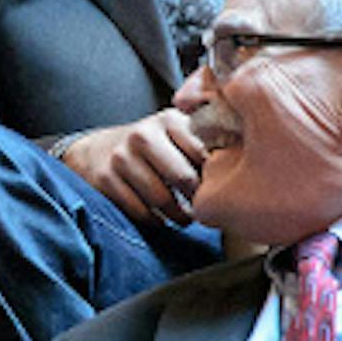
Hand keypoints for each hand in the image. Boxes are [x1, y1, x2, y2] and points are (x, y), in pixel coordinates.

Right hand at [57, 109, 206, 226]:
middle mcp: (143, 135)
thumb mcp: (177, 132)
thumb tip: (244, 162)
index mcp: (168, 120)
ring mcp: (121, 157)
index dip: (216, 175)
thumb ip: (207, 140)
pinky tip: (162, 220)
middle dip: (198, 198)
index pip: (203, 153)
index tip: (220, 187)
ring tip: (186, 218)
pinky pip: (139, 210)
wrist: (97, 151)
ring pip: (161, 198)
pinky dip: (155, 221)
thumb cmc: (151, 146)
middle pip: (183, 177)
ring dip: (179, 215)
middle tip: (205, 208)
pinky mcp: (105, 179)